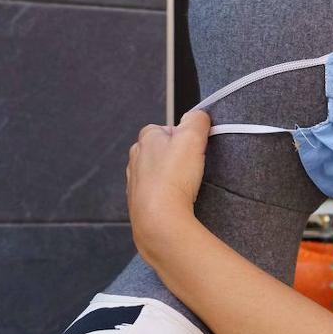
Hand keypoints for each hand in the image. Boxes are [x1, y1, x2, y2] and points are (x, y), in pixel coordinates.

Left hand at [125, 111, 210, 261]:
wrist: (158, 218)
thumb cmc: (173, 178)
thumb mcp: (192, 138)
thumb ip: (197, 120)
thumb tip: (198, 115)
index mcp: (146, 139)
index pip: (163, 128)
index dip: (182, 135)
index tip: (195, 146)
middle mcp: (136, 157)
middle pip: (159, 150)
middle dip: (175, 156)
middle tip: (193, 166)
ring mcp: (134, 180)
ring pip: (155, 172)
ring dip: (169, 176)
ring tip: (186, 185)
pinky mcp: (138, 201)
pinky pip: (153, 192)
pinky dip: (164, 194)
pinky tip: (176, 200)